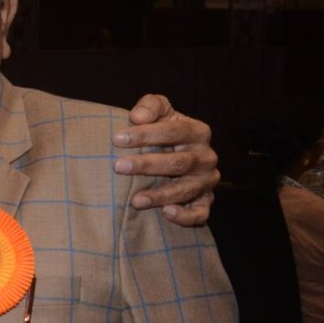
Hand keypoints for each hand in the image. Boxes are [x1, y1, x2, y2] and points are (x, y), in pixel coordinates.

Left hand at [112, 94, 217, 227]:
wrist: (174, 157)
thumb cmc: (161, 132)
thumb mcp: (159, 112)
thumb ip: (151, 106)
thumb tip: (137, 116)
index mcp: (198, 132)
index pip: (174, 131)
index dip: (146, 134)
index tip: (117, 139)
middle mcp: (206, 157)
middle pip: (178, 162)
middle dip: (147, 165)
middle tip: (118, 167)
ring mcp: (206, 181)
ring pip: (186, 189)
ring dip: (160, 195)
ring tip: (135, 200)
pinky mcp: (204, 202)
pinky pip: (200, 213)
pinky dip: (185, 216)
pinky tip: (166, 213)